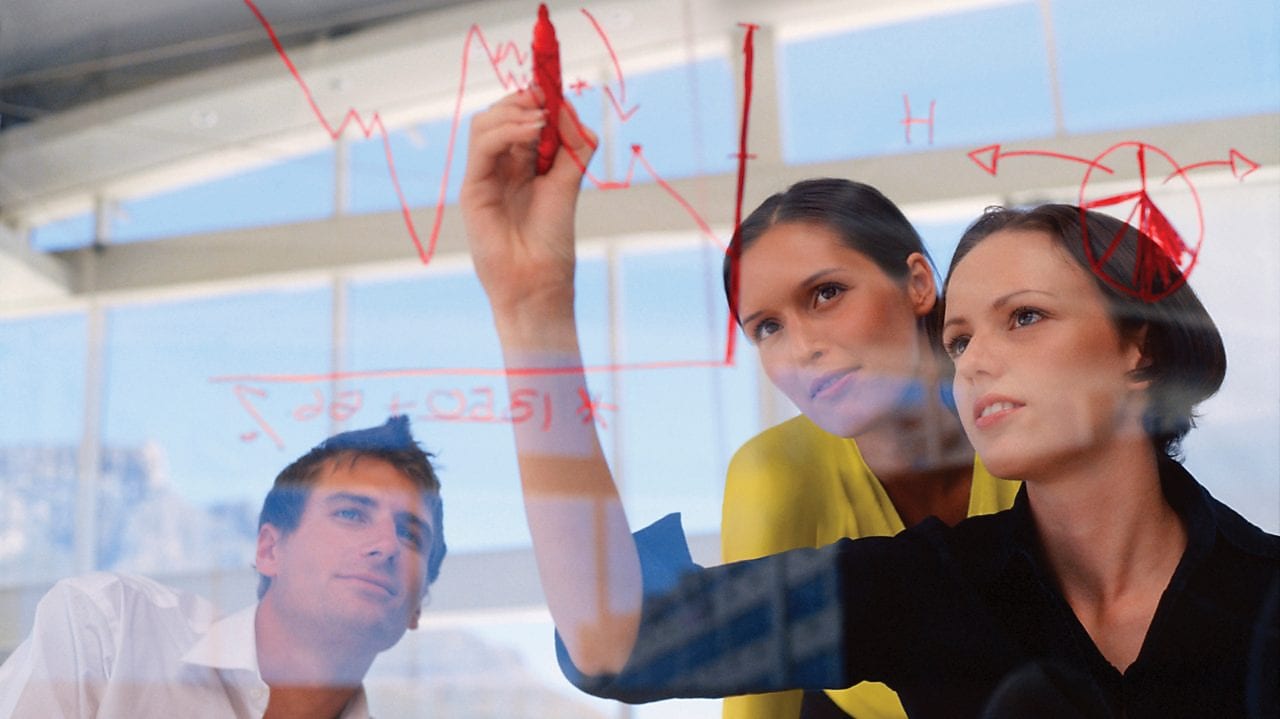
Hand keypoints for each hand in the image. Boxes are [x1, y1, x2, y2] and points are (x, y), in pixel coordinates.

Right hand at [461, 90, 597, 325]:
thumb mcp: (570, 185)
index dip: (535, 97)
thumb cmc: (553, 242)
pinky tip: (532, 132)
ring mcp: (484, 176)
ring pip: (485, 123)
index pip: (522, 116)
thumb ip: (574, 147)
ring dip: (515, 112)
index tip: (554, 85)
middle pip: (501, 113)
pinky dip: (506, 131)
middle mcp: (501, 166)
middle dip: (524, 99)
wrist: (538, 282)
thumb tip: (568, 108)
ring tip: (541, 121)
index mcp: (524, 164)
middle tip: (547, 98)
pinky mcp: (473, 188)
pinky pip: (482, 145)